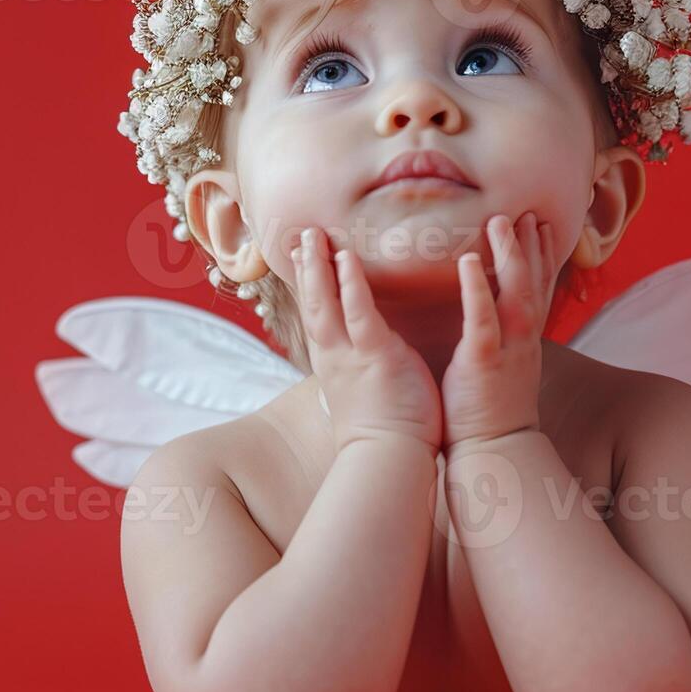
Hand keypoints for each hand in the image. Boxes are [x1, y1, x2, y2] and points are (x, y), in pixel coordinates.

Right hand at [292, 227, 443, 453]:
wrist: (389, 457)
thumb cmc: (383, 429)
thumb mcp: (362, 392)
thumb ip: (359, 369)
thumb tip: (359, 361)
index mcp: (333, 362)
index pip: (316, 315)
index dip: (308, 286)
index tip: (301, 258)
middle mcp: (333, 355)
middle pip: (311, 303)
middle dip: (305, 268)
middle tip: (300, 235)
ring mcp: (350, 354)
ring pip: (325, 302)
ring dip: (316, 265)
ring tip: (313, 234)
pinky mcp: (375, 355)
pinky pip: (358, 312)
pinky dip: (350, 283)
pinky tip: (344, 257)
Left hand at [440, 212, 557, 449]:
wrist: (493, 452)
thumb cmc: (488, 410)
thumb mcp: (501, 366)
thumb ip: (501, 339)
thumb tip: (493, 322)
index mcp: (524, 340)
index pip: (537, 289)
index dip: (542, 256)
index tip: (541, 224)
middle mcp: (522, 340)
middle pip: (534, 283)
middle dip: (533, 245)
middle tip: (530, 210)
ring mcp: (506, 350)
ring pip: (515, 294)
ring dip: (511, 256)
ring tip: (501, 220)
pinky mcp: (482, 362)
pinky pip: (483, 320)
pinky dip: (478, 290)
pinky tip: (470, 261)